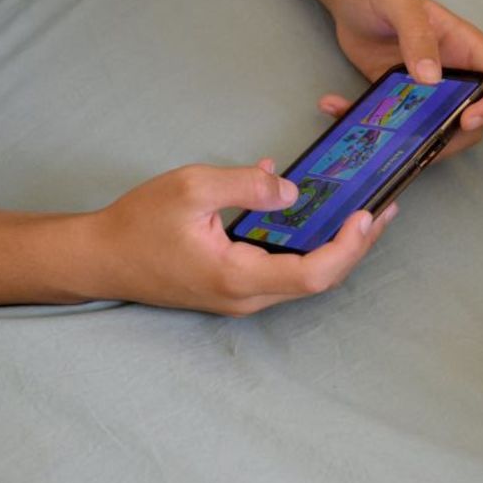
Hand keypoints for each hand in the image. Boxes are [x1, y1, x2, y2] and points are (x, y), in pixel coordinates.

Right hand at [86, 161, 396, 315]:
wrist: (98, 259)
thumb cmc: (137, 224)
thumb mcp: (190, 187)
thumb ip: (245, 185)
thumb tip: (290, 188)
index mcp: (238, 276)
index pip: (313, 273)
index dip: (349, 247)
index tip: (368, 215)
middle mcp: (246, 296)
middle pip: (319, 279)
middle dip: (356, 246)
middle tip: (384, 210)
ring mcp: (242, 296)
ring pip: (305, 277)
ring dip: (338, 247)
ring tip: (365, 214)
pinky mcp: (236, 287)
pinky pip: (284, 269)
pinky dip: (309, 244)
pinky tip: (319, 214)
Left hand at [328, 0, 482, 155]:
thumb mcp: (399, 1)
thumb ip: (417, 33)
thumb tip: (432, 78)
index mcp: (467, 48)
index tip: (468, 119)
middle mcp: (455, 74)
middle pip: (476, 118)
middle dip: (452, 138)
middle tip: (419, 142)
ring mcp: (429, 93)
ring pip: (440, 132)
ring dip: (410, 142)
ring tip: (373, 135)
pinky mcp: (401, 103)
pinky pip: (398, 127)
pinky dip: (369, 127)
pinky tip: (335, 106)